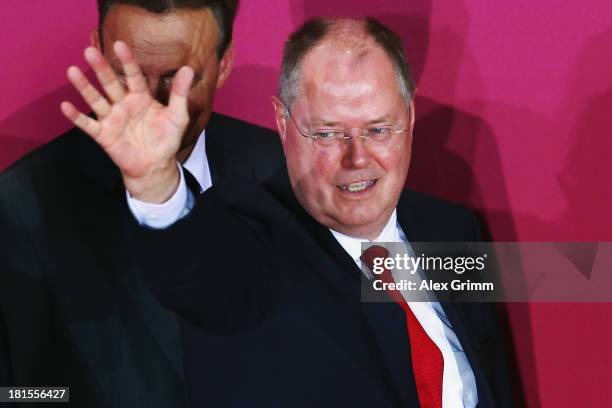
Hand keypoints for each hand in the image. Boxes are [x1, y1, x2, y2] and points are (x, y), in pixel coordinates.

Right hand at [60, 41, 193, 202]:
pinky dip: (77, 116)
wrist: (156, 165)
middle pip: (110, 83)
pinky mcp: (103, 135)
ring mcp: (111, 118)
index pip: (133, 75)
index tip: (119, 45)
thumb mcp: (178, 116)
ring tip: (72, 71)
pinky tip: (66, 105)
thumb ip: (180, 93)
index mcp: (140, 97)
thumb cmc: (166, 139)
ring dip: (84, 87)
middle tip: (90, 51)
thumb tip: (189, 69)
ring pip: (96, 100)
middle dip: (101, 68)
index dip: (127, 61)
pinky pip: (88, 125)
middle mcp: (123, 104)